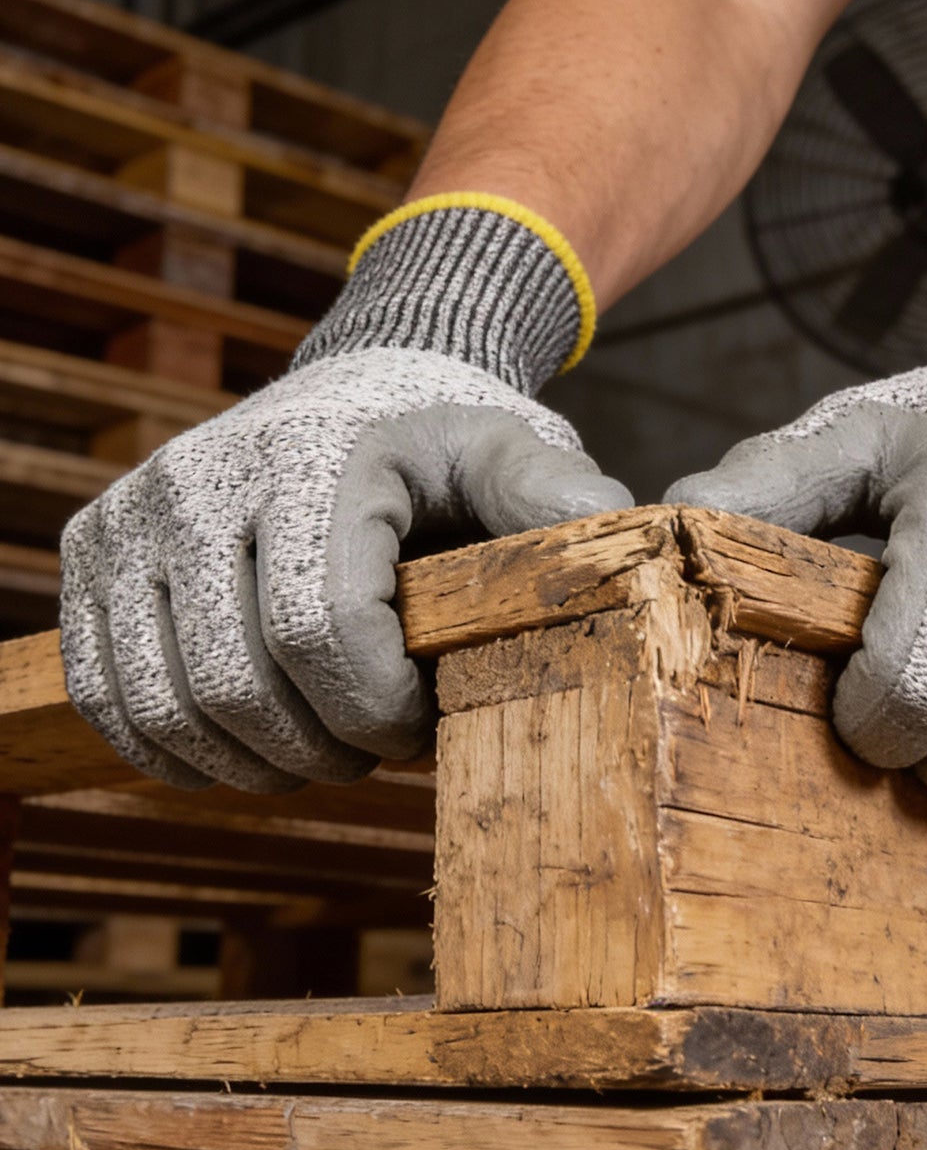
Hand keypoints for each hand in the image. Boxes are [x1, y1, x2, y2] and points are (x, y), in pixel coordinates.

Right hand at [61, 202, 629, 790]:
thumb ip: (556, 500)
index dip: (376, 710)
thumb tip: (609, 542)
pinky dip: (180, 752)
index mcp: (310, 458)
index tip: (422, 719)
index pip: (320, 632)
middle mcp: (200, 477)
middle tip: (377, 744)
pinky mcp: (94, 550)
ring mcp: (134, 514)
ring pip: (169, 707)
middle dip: (323, 747)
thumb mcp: (516, 454)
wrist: (359, 388)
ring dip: (257, 760)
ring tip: (324, 743)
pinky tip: (251, 745)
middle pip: (239, 686)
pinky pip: (108, 697)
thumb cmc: (447, 442)